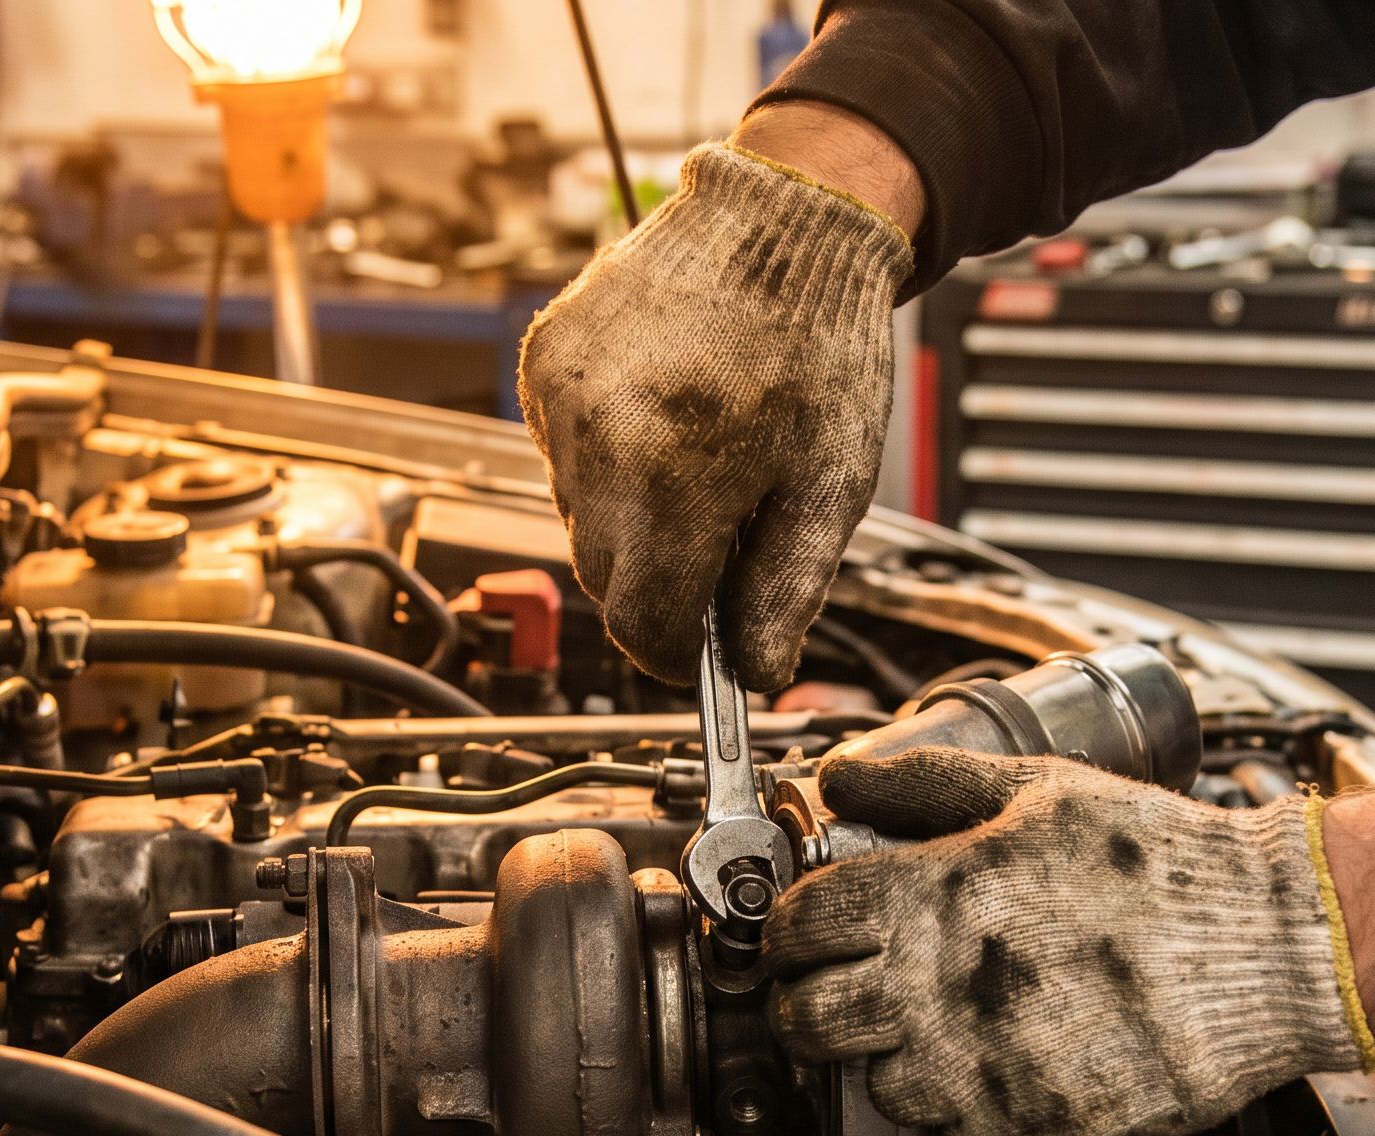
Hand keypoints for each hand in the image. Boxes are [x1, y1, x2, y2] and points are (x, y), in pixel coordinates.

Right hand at [517, 137, 910, 690]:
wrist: (782, 221)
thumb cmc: (821, 343)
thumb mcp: (832, 483)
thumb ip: (788, 592)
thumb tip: (757, 675)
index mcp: (670, 480)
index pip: (641, 625)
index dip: (679, 655)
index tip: (706, 653)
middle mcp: (597, 442)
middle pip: (606, 580)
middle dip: (664, 579)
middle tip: (729, 532)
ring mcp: (559, 400)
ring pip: (582, 519)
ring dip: (634, 519)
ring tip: (702, 460)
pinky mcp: (542, 364)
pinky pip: (563, 456)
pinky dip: (608, 461)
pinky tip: (664, 419)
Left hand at [763, 748, 1371, 1135]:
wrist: (1273, 949)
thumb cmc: (1164, 866)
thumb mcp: (1039, 791)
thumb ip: (925, 783)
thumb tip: (839, 772)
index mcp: (935, 895)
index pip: (793, 928)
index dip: (788, 930)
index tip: (807, 934)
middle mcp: (943, 991)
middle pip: (806, 1024)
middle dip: (815, 1004)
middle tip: (853, 989)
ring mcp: (985, 1074)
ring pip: (877, 1091)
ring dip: (896, 1063)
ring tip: (952, 1026)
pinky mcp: (1033, 1135)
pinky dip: (965, 1118)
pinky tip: (1005, 1070)